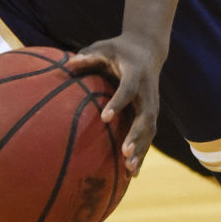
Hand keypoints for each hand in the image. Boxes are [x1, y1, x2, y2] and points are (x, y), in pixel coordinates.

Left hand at [66, 34, 163, 175]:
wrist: (148, 49)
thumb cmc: (119, 49)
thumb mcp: (104, 47)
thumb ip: (89, 56)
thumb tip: (68, 64)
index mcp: (136, 74)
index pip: (128, 90)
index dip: (118, 103)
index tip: (105, 117)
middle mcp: (148, 92)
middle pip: (146, 116)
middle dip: (136, 135)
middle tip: (124, 152)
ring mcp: (152, 104)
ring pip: (150, 131)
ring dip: (142, 150)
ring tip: (130, 170)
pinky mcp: (152, 114)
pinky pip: (149, 137)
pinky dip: (142, 154)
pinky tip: (132, 174)